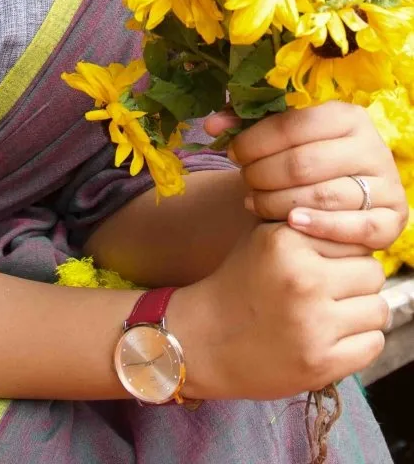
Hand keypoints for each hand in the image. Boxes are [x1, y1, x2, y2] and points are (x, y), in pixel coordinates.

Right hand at [170, 221, 387, 400]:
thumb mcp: (264, 239)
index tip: (326, 264)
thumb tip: (360, 222)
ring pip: (378, 308)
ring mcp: (314, 324)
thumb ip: (308, 226)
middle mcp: (302, 279)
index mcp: (286, 241)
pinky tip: (332, 337)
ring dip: (361, 312)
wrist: (205, 338)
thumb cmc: (240, 282)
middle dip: (356, 281)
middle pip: (372, 272)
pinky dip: (359, 341)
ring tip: (331, 314)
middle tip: (331, 291)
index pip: (353, 238)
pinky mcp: (322, 362)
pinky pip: (374, 343)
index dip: (344, 251)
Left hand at [206, 103, 406, 252]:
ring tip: (255, 203)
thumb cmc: (300, 160)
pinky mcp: (393, 220)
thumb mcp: (276, 137)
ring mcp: (387, 184)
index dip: (254, 142)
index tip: (232, 154)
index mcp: (346, 115)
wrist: (336, 198)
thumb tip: (211, 127)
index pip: (291, 125)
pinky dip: (321, 227)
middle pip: (303, 164)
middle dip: (262, 175)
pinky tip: (292, 224)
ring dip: (279, 203)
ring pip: (322, 196)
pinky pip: (357, 228)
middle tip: (244, 182)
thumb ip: (243, 125)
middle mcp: (373, 146)